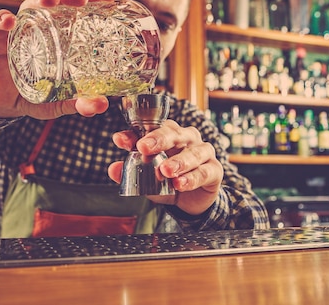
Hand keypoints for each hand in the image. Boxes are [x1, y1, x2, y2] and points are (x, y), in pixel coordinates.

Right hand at [0, 0, 115, 118]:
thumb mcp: (60, 101)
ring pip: (31, 4)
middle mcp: (44, 26)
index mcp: (64, 35)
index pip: (82, 9)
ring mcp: (21, 30)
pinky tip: (9, 21)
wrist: (5, 102)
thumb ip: (79, 103)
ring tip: (50, 1)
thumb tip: (102, 105)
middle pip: (59, 1)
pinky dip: (1, 19)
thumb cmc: (37, 94)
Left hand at [108, 120, 223, 215]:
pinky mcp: (214, 169)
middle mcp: (186, 138)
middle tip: (144, 147)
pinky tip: (180, 184)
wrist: (191, 201)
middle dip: (158, 139)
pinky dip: (192, 178)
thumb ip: (131, 172)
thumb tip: (113, 169)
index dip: (135, 132)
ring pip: (192, 152)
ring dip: (178, 161)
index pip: (151, 127)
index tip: (120, 140)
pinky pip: (204, 171)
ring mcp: (203, 152)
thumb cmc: (167, 181)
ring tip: (165, 170)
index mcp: (167, 134)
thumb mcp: (146, 178)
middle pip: (174, 133)